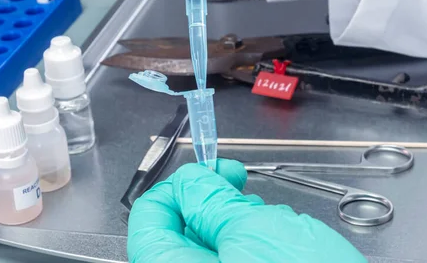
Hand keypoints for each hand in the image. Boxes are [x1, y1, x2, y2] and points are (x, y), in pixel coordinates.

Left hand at [127, 159, 366, 262]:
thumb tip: (188, 181)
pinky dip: (252, 237)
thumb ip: (210, 202)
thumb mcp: (252, 230)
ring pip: (211, 242)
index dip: (175, 187)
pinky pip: (236, 256)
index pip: (149, 221)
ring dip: (235, 217)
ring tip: (266, 215)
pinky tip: (278, 235)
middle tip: (234, 179)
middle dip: (209, 199)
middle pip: (180, 231)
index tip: (203, 171)